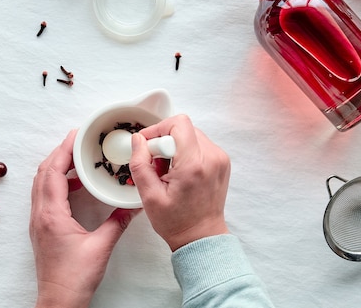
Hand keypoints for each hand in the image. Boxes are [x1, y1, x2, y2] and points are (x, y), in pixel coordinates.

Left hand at [30, 130, 139, 307]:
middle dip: (60, 152)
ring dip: (57, 166)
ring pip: (41, 183)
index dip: (64, 150)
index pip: (53, 172)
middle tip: (78, 140)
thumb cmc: (74, 279)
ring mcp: (38, 221)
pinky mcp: (42, 227)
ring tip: (77, 158)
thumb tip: (132, 206)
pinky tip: (75, 185)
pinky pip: (45, 195)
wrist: (58, 301)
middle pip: (43, 172)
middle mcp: (40, 214)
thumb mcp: (101, 248)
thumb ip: (117, 223)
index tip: (76, 134)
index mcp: (51, 215)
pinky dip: (57, 182)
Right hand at [129, 115, 229, 250]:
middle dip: (165, 140)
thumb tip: (138, 140)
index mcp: (194, 165)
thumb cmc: (177, 222)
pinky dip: (186, 152)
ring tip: (168, 170)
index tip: (149, 147)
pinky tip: (179, 171)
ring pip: (191, 134)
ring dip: (175, 146)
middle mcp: (212, 158)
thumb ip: (140, 163)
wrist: (201, 236)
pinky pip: (199, 143)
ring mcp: (220, 158)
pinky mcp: (221, 161)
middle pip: (184, 127)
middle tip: (157, 163)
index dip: (158, 130)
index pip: (178, 124)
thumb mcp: (149, 196)